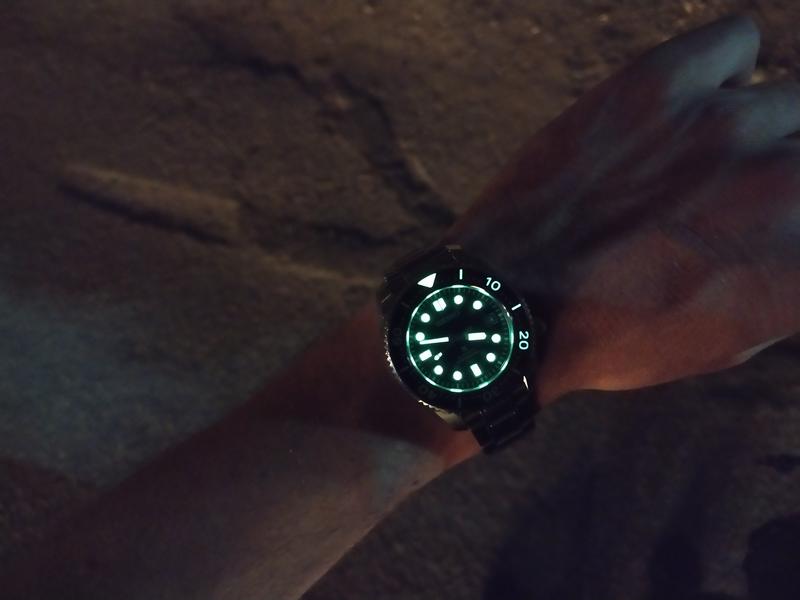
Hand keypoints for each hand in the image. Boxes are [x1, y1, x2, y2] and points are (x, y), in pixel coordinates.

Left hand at [443, 14, 799, 398]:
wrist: (510, 303)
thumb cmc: (612, 335)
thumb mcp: (728, 339)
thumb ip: (789, 281)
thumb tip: (797, 242)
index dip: (792, 221)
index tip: (774, 223)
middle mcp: (782, 184)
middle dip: (783, 180)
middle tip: (732, 200)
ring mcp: (723, 124)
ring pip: (791, 99)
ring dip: (757, 131)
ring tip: (703, 159)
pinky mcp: (662, 83)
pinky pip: (737, 40)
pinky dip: (723, 68)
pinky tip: (683, 107)